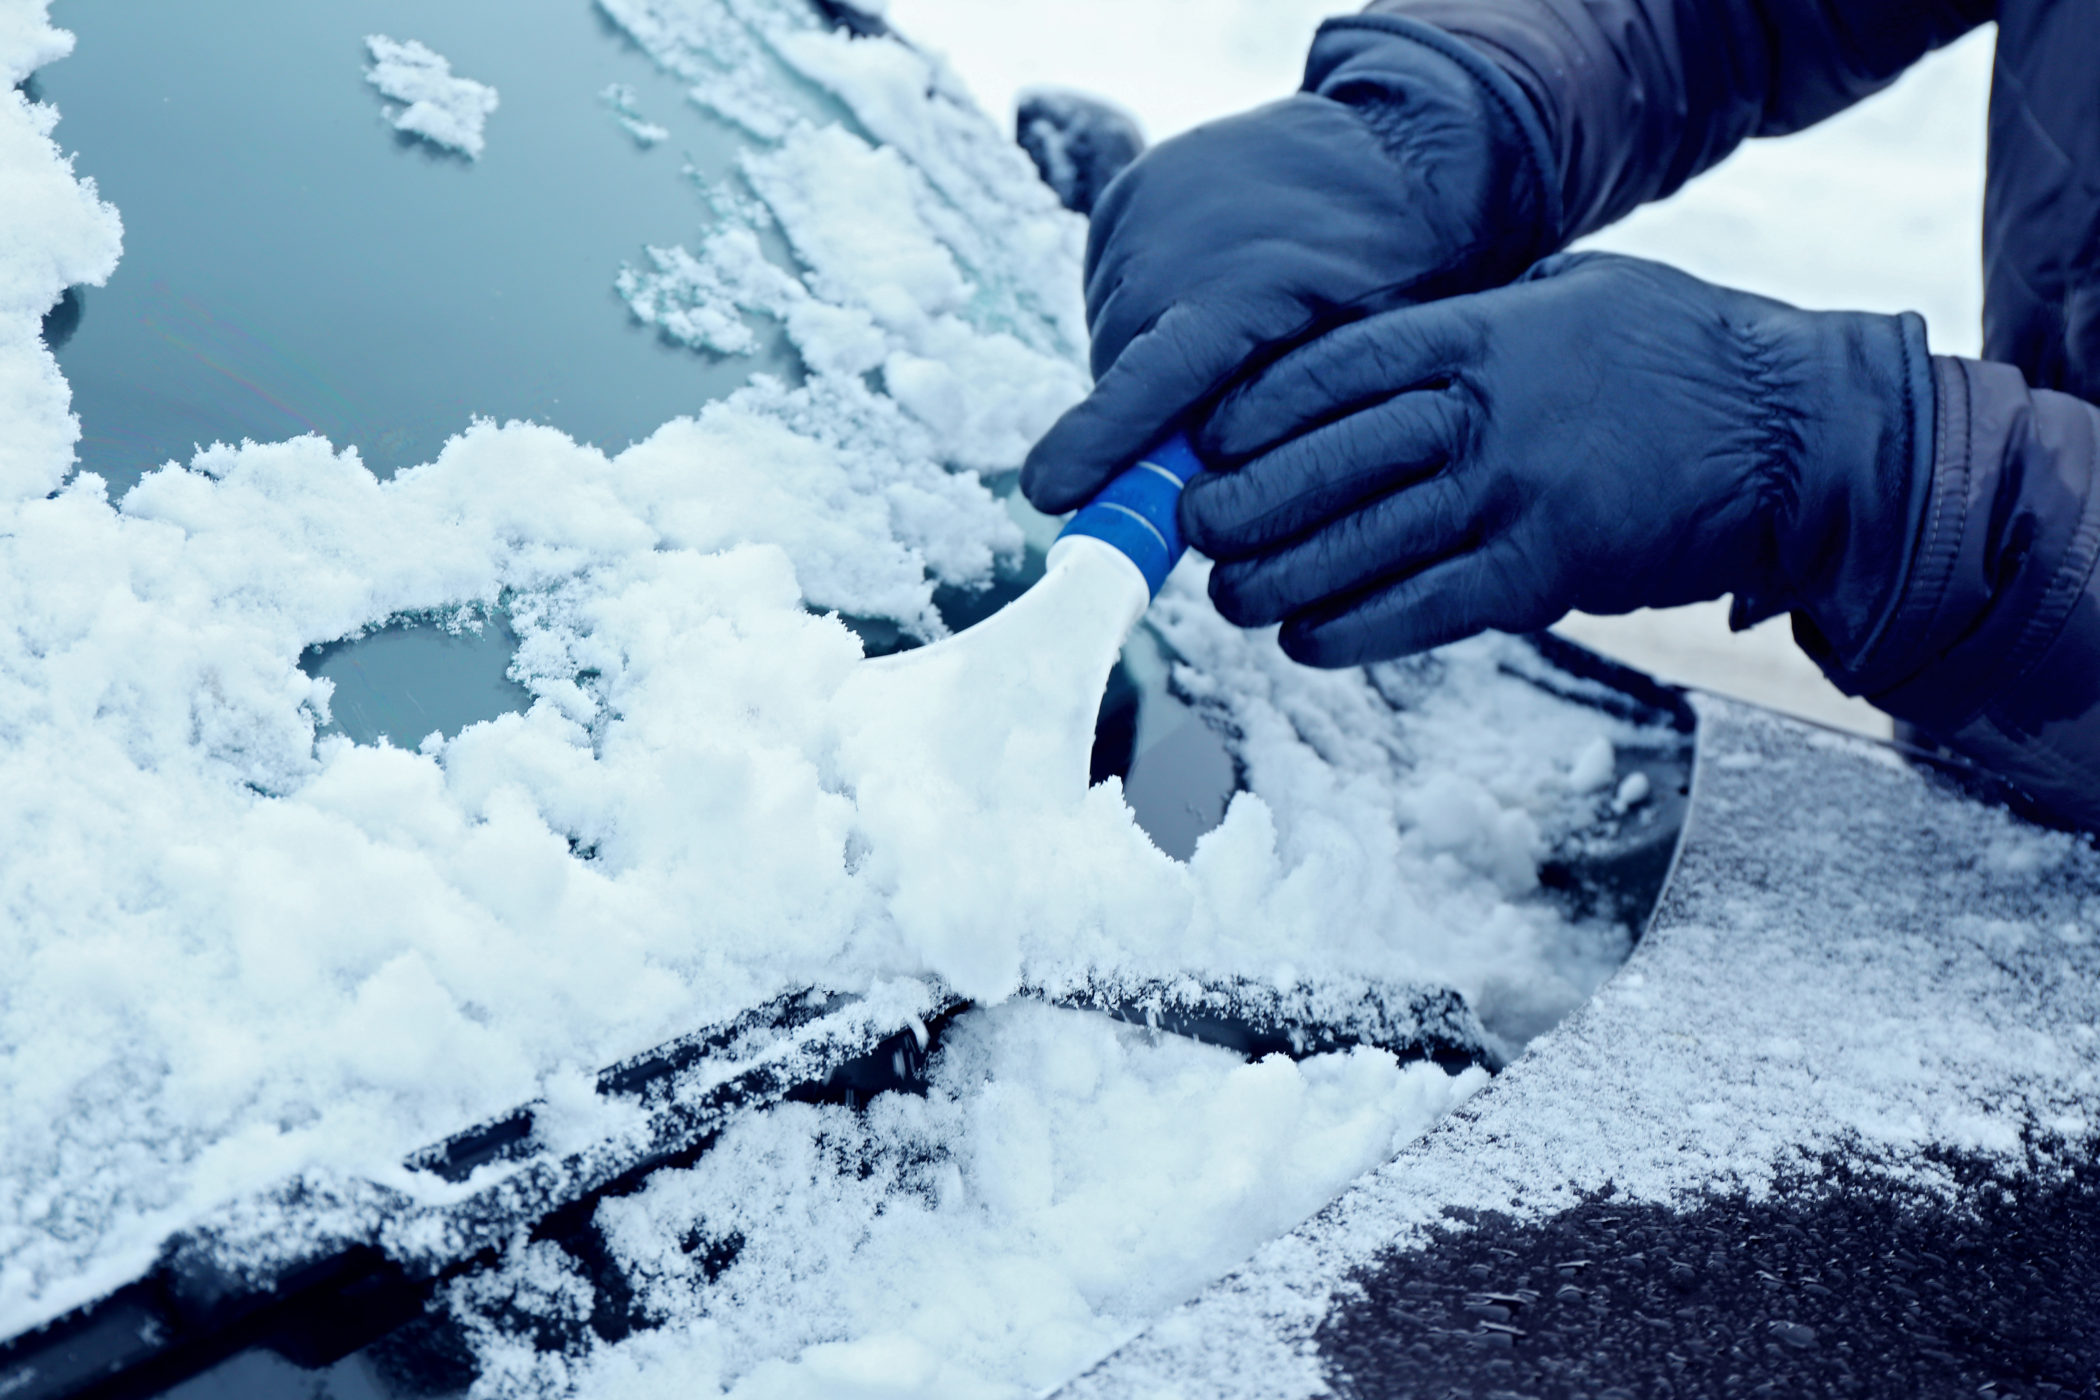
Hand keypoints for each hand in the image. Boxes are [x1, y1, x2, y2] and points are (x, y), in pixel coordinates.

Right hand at [1019, 17, 1557, 514]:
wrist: (1392, 145)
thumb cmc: (1397, 269)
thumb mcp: (1359, 363)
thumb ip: (1279, 429)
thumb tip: (1203, 498)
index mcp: (1234, 291)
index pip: (1144, 385)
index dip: (1094, 444)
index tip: (1046, 493)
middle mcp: (1167, 243)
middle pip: (1119, 374)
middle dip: (1148, 419)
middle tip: (1206, 431)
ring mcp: (1138, 209)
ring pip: (1112, 335)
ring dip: (1146, 365)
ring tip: (1219, 349)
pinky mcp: (1124, 194)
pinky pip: (1111, 289)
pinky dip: (1144, 316)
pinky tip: (1199, 304)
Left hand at [1182, 252, 1931, 666]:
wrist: (1792, 436)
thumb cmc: (1671, 357)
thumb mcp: (1563, 297)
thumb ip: (1465, 328)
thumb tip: (1362, 363)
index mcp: (1476, 334)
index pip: (1326, 372)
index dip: (1248, 415)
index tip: (1203, 443)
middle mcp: (1481, 414)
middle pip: (1320, 464)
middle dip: (1238, 505)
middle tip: (1195, 531)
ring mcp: (1510, 498)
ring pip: (1355, 546)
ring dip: (1275, 580)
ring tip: (1230, 595)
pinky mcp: (1541, 575)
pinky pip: (1419, 610)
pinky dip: (1350, 630)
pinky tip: (1305, 639)